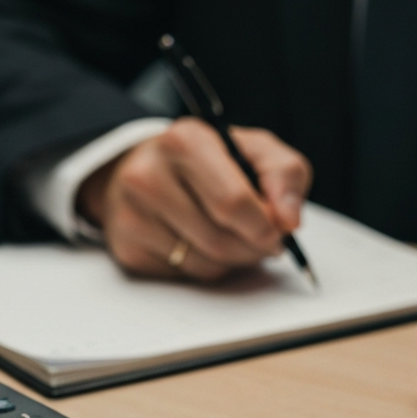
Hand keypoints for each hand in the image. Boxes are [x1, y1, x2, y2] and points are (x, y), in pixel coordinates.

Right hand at [77, 118, 311, 280]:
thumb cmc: (205, 161)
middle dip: (253, 248)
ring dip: (232, 260)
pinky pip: (184, 275)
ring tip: (231, 236)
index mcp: (185, 141)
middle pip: (221, 240)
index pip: (234, 202)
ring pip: (205, 264)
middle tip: (262, 240)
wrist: (142, 168)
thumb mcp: (252, 150)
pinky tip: (200, 242)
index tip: (278, 230)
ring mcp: (132, 215)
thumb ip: (285, 175)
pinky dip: (204, 267)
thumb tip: (288, 220)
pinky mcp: (128, 247)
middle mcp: (149, 175)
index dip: (265, 226)